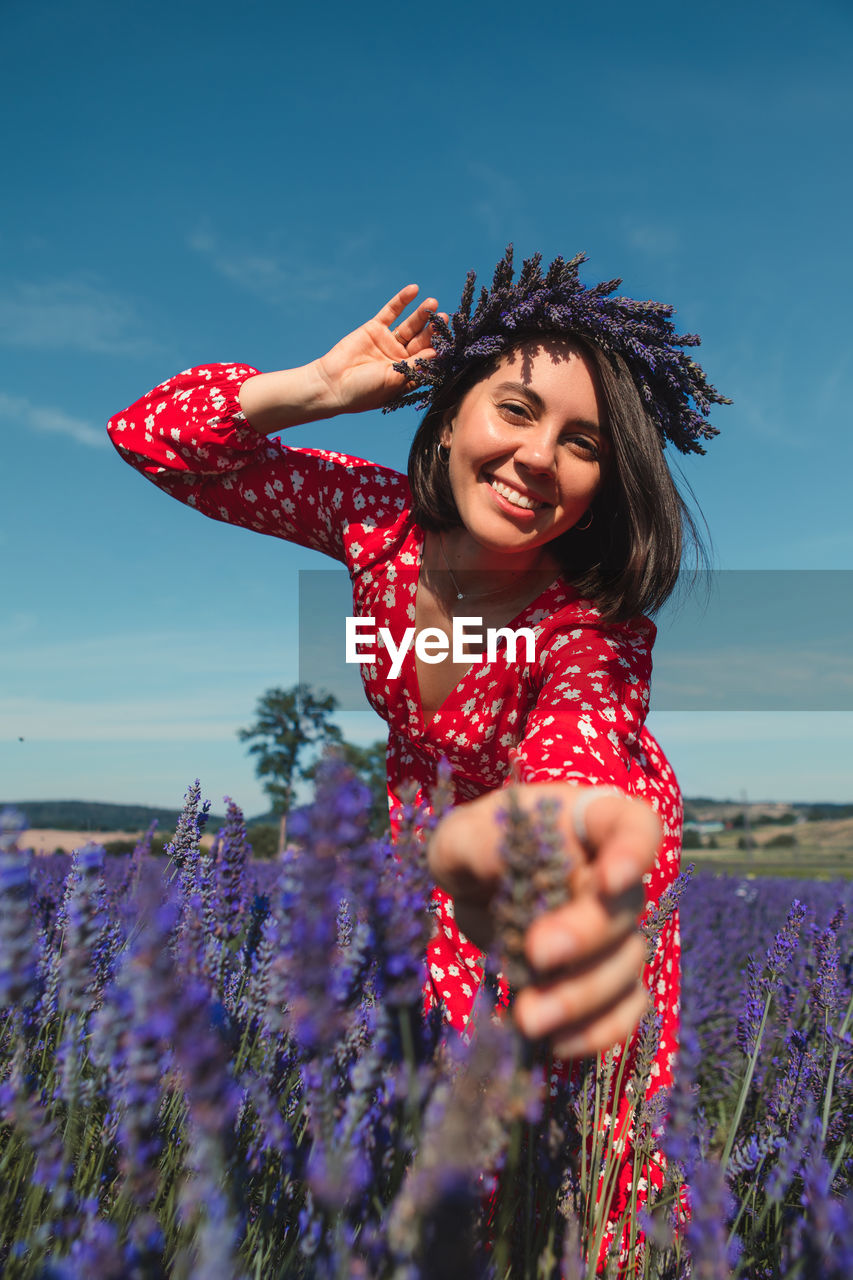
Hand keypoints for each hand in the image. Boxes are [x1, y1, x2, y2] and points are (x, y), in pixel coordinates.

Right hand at [312, 285, 444, 415]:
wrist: (332, 384)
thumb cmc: (364, 391)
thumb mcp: (394, 380)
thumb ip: (415, 365)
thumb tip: (437, 353)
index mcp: (408, 375)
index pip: (428, 360)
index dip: (439, 350)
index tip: (451, 341)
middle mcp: (401, 358)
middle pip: (422, 340)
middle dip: (433, 329)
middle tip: (444, 318)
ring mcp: (388, 342)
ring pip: (410, 325)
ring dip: (421, 314)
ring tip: (433, 303)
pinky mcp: (375, 329)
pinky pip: (391, 312)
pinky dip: (402, 300)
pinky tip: (414, 289)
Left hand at [427, 784, 659, 1058]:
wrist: (477, 886)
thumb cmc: (474, 845)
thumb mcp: (461, 835)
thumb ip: (479, 843)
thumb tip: (508, 864)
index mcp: (591, 823)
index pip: (634, 827)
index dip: (632, 854)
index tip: (606, 881)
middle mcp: (615, 876)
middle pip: (626, 906)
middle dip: (585, 935)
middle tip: (536, 952)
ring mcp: (617, 929)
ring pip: (627, 964)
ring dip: (583, 995)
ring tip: (528, 1017)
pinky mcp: (607, 977)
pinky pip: (624, 1009)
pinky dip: (597, 1032)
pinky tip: (555, 1043)